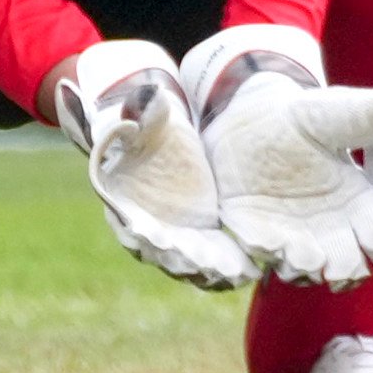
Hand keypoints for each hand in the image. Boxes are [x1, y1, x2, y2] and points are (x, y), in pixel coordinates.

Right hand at [54, 40, 256, 290]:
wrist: (166, 143)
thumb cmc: (153, 131)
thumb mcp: (149, 121)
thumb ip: (144, 115)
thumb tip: (146, 98)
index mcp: (123, 203)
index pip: (132, 226)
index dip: (147, 236)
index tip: (164, 241)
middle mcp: (144, 230)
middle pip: (164, 252)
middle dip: (186, 260)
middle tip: (210, 267)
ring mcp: (173, 241)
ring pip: (189, 264)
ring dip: (211, 272)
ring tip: (237, 275)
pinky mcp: (199, 243)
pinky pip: (211, 262)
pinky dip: (227, 269)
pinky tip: (250, 272)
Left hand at [183, 25, 372, 289]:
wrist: (254, 119)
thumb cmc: (307, 118)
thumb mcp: (337, 112)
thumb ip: (370, 114)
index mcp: (360, 202)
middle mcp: (329, 227)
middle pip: (347, 268)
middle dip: (341, 269)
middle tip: (328, 256)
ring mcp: (291, 235)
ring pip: (302, 270)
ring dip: (300, 266)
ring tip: (293, 250)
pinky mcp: (253, 231)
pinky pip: (258, 252)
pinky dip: (263, 251)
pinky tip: (266, 240)